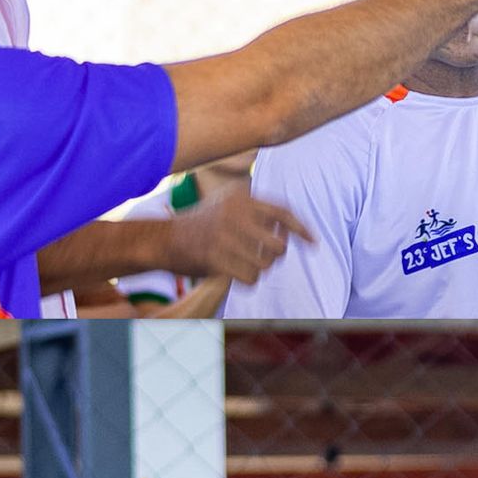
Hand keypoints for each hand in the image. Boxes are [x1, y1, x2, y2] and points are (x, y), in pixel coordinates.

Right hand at [163, 185, 312, 284]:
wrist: (164, 238)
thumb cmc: (201, 223)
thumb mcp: (226, 202)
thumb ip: (256, 209)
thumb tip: (291, 226)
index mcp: (241, 197)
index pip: (283, 213)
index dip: (301, 229)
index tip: (314, 243)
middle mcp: (235, 214)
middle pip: (279, 246)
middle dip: (275, 256)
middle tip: (264, 257)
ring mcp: (224, 236)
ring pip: (265, 265)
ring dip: (259, 270)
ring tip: (246, 264)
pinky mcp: (215, 259)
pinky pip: (250, 279)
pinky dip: (248, 280)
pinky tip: (237, 274)